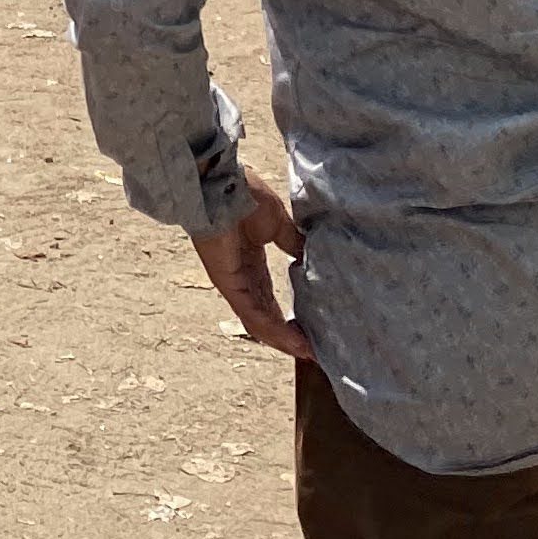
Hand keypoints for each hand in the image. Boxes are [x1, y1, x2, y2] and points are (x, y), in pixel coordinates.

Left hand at [191, 173, 310, 360]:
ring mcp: (234, 282)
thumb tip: (315, 257)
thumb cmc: (244, 195)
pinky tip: (296, 344)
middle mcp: (242, 277)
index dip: (289, 316)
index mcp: (252, 261)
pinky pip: (252, 314)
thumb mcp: (278, 223)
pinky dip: (275, 331)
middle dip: (289, 336)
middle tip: (316, 352)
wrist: (221, 183)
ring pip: (260, 322)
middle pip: (266, 315)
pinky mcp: (228, 284)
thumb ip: (292, 242)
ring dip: (285, 340)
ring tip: (310, 355)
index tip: (312, 331)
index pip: (270, 297)